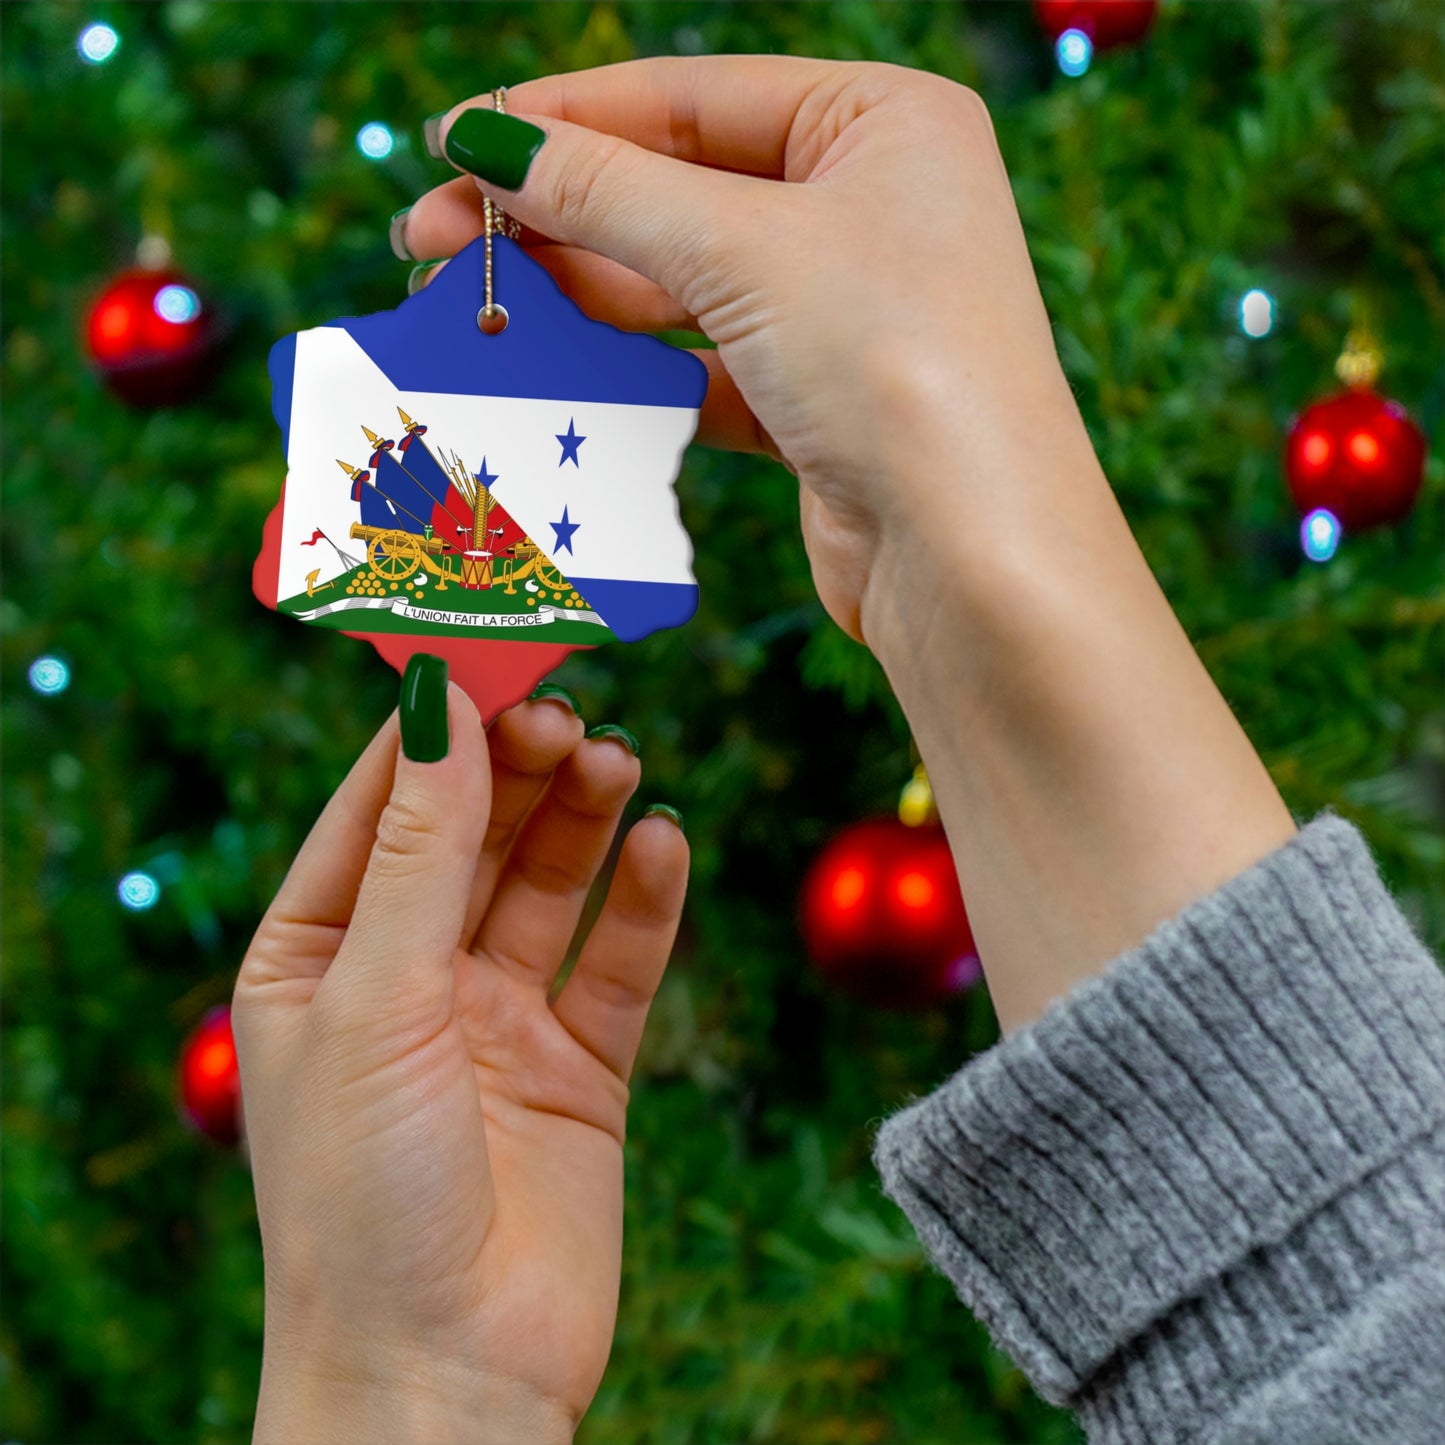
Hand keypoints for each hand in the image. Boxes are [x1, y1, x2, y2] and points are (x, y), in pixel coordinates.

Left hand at [233, 680, 686, 1440]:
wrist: (446, 1379)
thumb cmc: (363, 1197)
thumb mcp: (377, 1000)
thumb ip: (420, 851)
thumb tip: (440, 703)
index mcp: (319, 957)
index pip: (380, 808)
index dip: (434, 729)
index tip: (490, 649)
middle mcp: (408, 978)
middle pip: (474, 834)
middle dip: (518, 767)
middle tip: (570, 707)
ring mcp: (498, 1021)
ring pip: (549, 884)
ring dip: (583, 818)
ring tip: (620, 761)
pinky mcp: (580, 1067)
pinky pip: (617, 962)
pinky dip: (644, 901)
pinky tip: (664, 844)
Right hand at [403, 56, 1094, 647]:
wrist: (973, 559)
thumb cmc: (895, 367)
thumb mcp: (743, 250)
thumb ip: (608, 191)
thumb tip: (487, 141)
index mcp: (883, 122)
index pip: (691, 98)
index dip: (563, 118)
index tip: (453, 142)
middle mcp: (872, 205)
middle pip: (678, 190)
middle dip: (555, 215)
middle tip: (430, 239)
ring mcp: (846, 309)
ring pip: (684, 283)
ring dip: (580, 295)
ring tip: (476, 304)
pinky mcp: (819, 402)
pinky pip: (703, 365)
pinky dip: (631, 371)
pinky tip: (553, 372)